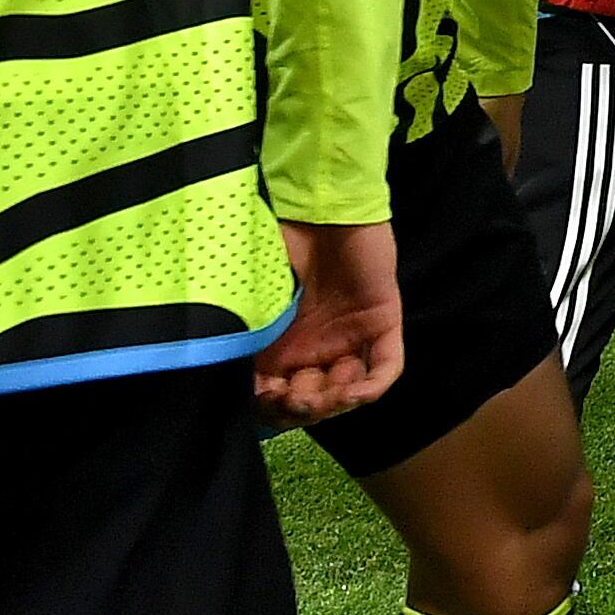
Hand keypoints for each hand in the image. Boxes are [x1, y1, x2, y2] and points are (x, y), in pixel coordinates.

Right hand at [254, 220, 403, 422]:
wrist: (321, 206)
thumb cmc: (279, 243)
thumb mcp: (251, 295)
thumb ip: (242, 331)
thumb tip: (228, 373)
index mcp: (277, 346)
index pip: (275, 395)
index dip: (270, 407)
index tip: (264, 400)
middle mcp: (314, 348)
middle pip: (311, 400)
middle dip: (302, 408)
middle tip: (296, 400)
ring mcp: (350, 339)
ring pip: (346, 392)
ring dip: (333, 402)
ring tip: (323, 394)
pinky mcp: (382, 323)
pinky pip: (386, 367)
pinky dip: (371, 386)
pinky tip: (354, 392)